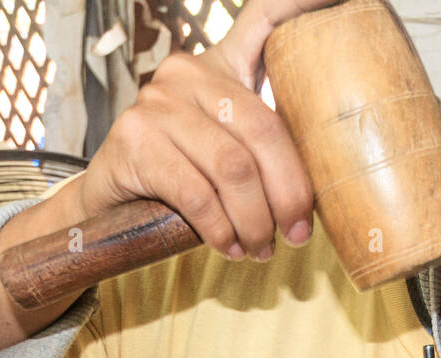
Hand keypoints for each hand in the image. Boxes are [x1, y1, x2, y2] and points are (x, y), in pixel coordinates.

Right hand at [76, 0, 341, 260]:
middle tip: (296, 236)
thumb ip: (265, 150)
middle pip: (262, 129)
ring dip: (254, 221)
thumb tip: (330, 185)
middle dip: (288, 193)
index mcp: (222, 67)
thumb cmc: (184, 181)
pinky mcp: (133, 139)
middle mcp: (188, 73)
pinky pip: (196, 193)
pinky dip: (220, 229)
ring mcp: (156, 102)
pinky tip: (228, 246)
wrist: (110, 205)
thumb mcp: (229, 157)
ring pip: (232, 168)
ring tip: (259, 250)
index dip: (300, 1)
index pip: (264, 21)